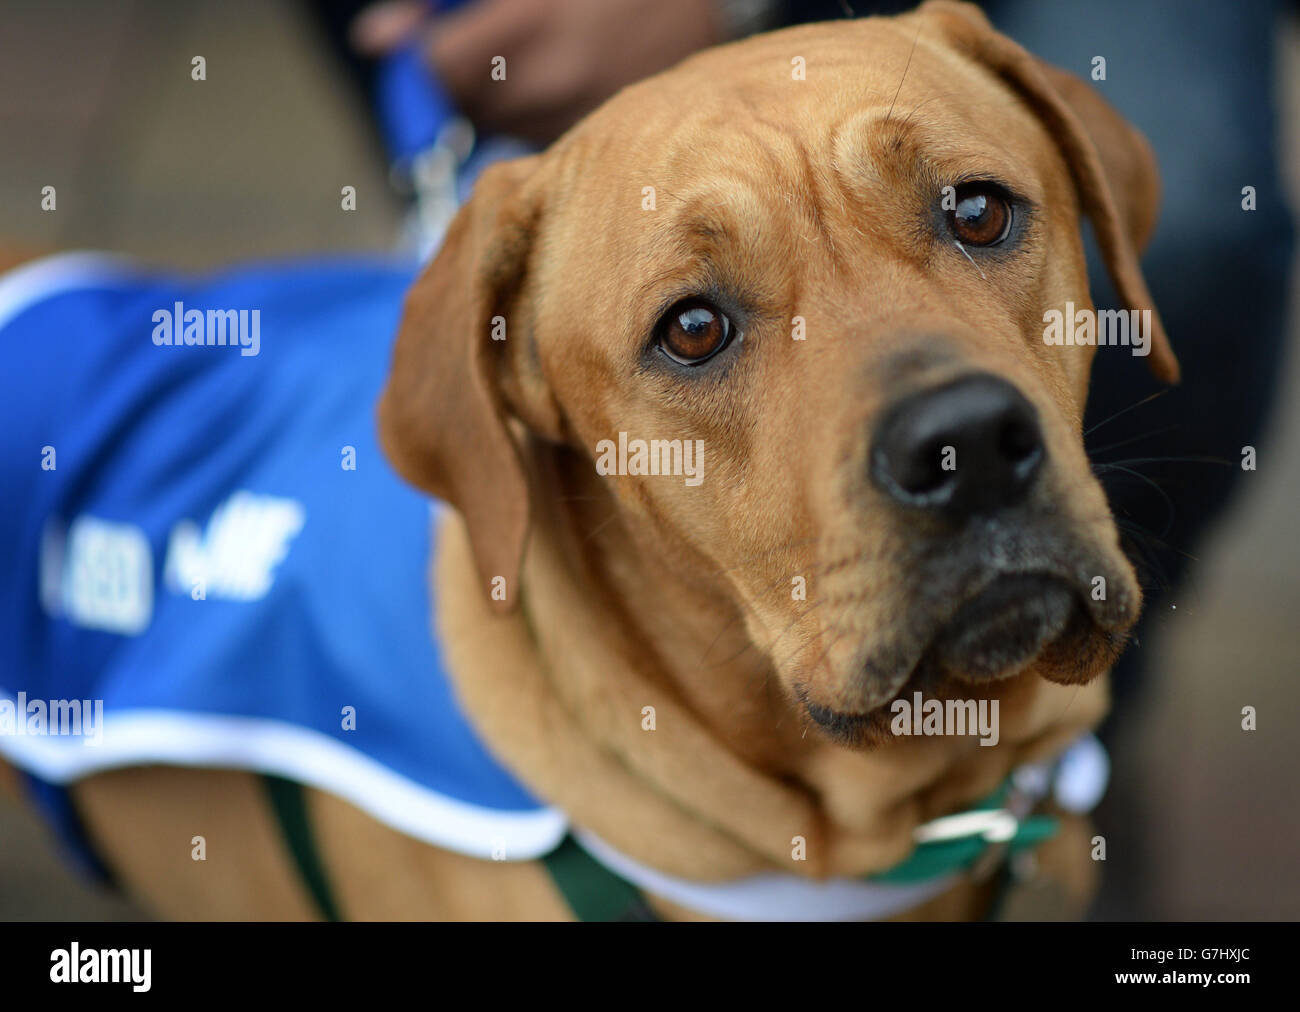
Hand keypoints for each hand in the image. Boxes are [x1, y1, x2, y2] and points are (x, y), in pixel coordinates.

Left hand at [352, 0, 725, 144]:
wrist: (690, 4)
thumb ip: (437, 3)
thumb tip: (375, 43)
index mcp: (527, 25)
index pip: (437, 69)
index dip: (432, 57)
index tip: (444, 48)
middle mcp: (552, 83)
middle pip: (466, 110)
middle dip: (468, 86)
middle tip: (504, 52)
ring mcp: (580, 119)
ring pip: (504, 132)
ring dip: (505, 107)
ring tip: (545, 66)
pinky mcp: (603, 144)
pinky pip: (544, 145)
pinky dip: (543, 122)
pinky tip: (569, 88)